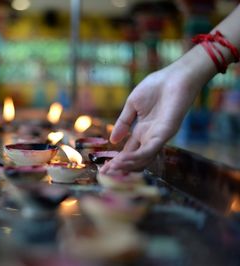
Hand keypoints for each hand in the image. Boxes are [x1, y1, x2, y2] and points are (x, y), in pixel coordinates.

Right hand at [100, 53, 212, 173]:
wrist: (175, 77)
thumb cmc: (156, 87)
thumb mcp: (132, 106)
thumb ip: (123, 123)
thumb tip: (112, 141)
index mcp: (142, 131)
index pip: (128, 150)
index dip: (116, 159)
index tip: (103, 167)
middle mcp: (150, 137)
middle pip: (134, 158)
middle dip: (119, 167)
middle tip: (104, 173)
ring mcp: (158, 137)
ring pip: (142, 158)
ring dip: (126, 165)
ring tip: (112, 168)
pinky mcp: (165, 134)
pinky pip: (149, 150)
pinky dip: (136, 157)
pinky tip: (122, 159)